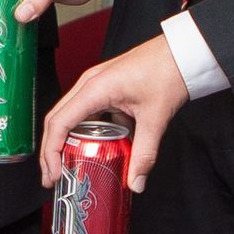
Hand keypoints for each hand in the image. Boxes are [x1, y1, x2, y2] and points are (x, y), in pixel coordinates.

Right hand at [40, 37, 191, 188]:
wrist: (182, 52)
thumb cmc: (168, 70)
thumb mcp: (155, 118)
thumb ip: (145, 153)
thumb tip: (136, 181)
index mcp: (94, 89)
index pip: (59, 123)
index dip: (51, 151)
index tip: (56, 173)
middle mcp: (88, 84)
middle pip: (56, 120)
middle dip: (50, 151)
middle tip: (53, 177)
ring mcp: (95, 84)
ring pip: (69, 116)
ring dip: (64, 142)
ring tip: (66, 167)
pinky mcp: (104, 88)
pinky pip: (85, 112)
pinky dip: (83, 133)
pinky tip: (92, 150)